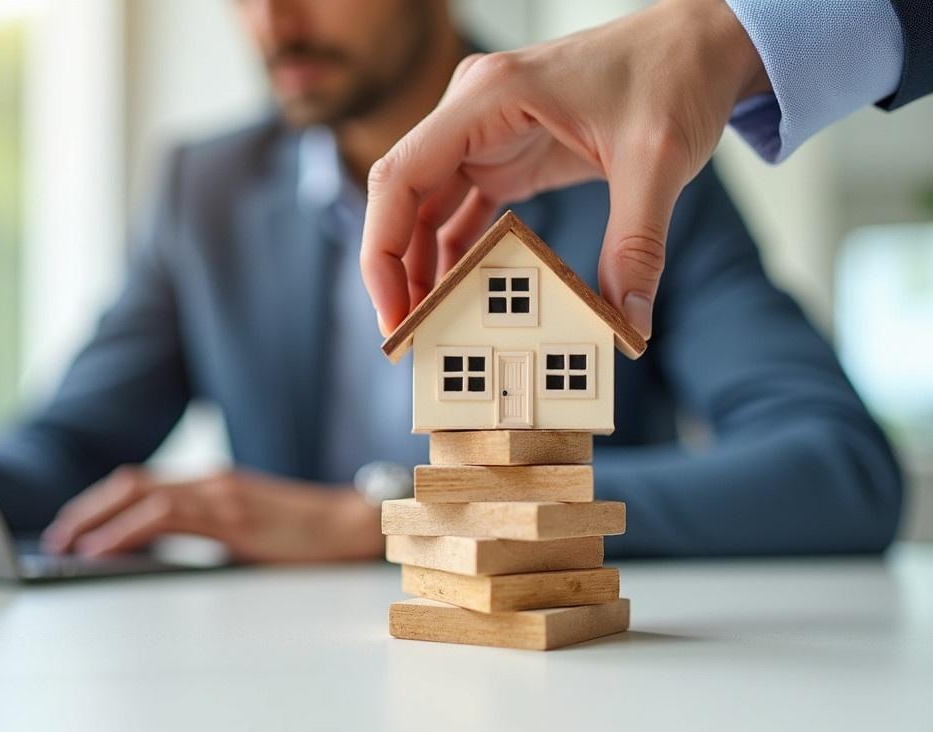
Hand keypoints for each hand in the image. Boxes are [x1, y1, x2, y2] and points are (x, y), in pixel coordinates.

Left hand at [40, 466, 384, 562]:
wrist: (349, 524)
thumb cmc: (303, 532)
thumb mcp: (249, 525)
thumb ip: (210, 528)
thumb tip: (161, 551)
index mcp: (214, 483)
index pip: (143, 482)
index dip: (101, 502)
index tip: (74, 525)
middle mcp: (212, 481)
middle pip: (131, 482)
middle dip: (87, 509)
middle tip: (56, 536)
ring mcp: (222, 495)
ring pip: (141, 495)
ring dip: (96, 519)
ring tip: (67, 544)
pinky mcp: (232, 517)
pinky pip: (166, 517)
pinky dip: (125, 530)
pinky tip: (103, 549)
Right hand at [360, 0, 769, 339]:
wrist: (702, 44)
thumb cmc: (673, 74)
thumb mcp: (656, 160)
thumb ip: (635, 244)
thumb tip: (627, 322)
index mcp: (489, 97)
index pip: (399, 175)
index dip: (382, 249)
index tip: (394, 310)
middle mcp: (473, 113)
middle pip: (403, 198)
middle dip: (397, 269)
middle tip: (408, 333)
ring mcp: (485, 135)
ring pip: (426, 210)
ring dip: (424, 267)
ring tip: (431, 325)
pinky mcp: (506, 156)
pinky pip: (462, 212)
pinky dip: (458, 256)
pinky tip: (463, 296)